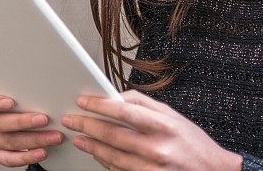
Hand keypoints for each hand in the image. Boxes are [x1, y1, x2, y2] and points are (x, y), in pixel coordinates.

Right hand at [0, 88, 64, 167]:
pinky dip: (27, 156)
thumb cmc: (23, 94)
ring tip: (54, 136)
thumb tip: (41, 76)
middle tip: (44, 119)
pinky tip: (42, 152)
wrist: (27, 113)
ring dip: (34, 139)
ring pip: (7, 141)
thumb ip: (21, 84)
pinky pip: (9, 159)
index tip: (11, 102)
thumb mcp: (18, 86)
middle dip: (23, 121)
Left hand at [61, 89, 243, 169]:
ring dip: (91, 145)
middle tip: (72, 120)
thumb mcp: (171, 114)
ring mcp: (152, 168)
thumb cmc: (191, 140)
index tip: (83, 101)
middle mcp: (157, 147)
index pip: (123, 111)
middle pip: (112, 135)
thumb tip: (115, 97)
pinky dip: (105, 162)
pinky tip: (96, 153)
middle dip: (87, 125)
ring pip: (112, 156)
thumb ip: (142, 104)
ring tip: (79, 137)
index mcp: (163, 125)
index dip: (99, 105)